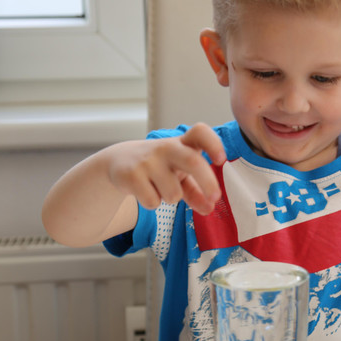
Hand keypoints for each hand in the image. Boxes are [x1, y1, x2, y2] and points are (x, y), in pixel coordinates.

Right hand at [107, 123, 226, 214]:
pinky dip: (152, 203)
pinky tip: (144, 190)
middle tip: (215, 197)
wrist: (119, 162)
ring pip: (173, 193)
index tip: (221, 159)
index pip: (200, 132)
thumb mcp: (179, 174)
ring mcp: (148, 160)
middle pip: (193, 161)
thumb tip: (209, 208)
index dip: (213, 144)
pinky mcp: (131, 174)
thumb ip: (196, 191)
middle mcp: (167, 148)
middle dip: (208, 182)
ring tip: (159, 188)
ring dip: (171, 198)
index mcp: (183, 143)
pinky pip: (153, 202)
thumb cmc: (159, 167)